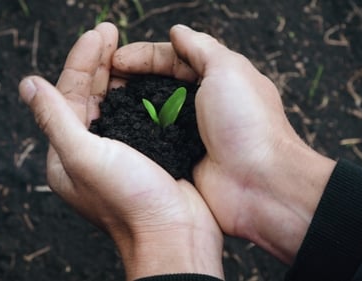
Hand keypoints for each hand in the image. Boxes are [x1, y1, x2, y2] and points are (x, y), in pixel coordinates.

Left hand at [18, 23, 222, 279]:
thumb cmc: (131, 202)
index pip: (68, 95)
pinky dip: (136, 93)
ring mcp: (116, 153)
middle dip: (98, 61)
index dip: (81, 60)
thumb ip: (55, 119)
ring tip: (123, 46)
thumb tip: (28, 84)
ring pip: (111, 103)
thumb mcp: (85, 157)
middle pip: (88, 95)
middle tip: (110, 29)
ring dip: (116, 73)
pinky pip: (134, 115)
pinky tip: (143, 77)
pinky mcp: (143, 155)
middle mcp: (87, 153)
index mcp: (66, 155)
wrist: (175, 235)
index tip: (99, 32)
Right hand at [112, 25, 335, 262]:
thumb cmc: (248, 123)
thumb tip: (178, 30)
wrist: (258, 184)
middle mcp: (201, 105)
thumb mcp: (227, 70)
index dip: (143, 56)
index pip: (172, 58)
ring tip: (104, 103)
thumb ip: (200, 47)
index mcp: (215, 79)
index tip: (115, 59)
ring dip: (129, 106)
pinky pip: (152, 141)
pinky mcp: (180, 159)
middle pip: (158, 84)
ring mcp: (189, 134)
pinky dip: (134, 133)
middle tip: (102, 79)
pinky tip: (116, 130)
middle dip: (131, 79)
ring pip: (152, 113)